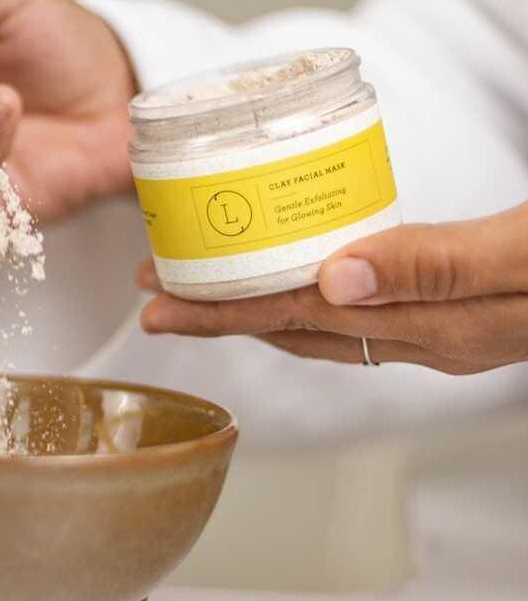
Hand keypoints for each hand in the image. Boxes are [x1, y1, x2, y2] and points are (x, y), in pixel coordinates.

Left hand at [136, 202, 527, 373]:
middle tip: (152, 286)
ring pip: (319, 320)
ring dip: (253, 298)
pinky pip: (356, 306)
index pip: (298, 322)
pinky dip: (305, 289)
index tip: (155, 300)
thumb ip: (439, 264)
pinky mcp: (448, 303)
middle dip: (217, 309)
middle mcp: (425, 336)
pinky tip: (290, 272)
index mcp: (435, 328)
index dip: (221, 312)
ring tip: (199, 278)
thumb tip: (334, 278)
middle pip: (293, 326)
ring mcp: (436, 326)